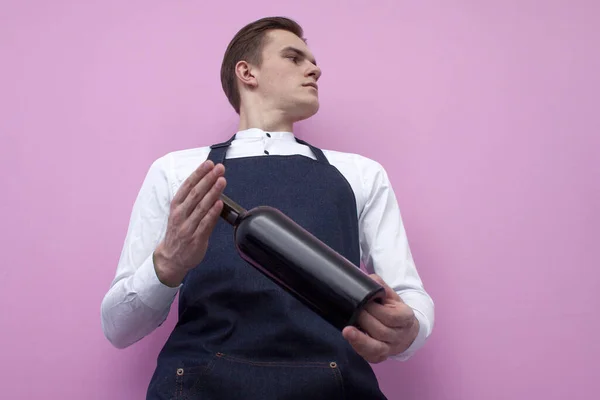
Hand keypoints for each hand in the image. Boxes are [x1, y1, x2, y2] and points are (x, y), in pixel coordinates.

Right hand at [153, 160, 225, 286]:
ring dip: (213, 192)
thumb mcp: (180, 214)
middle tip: (219, 168)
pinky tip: (220, 203)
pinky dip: (213, 213)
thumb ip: (193, 201)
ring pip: (201, 207)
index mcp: (176, 206)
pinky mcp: (196, 239)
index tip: (208, 164)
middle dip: (208, 179)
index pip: (187, 186)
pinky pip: (205, 224)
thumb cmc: (178, 233)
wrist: (171, 258)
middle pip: (195, 194)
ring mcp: (187, 227)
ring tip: (222, 181)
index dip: (198, 174)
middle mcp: (180, 215)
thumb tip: (210, 185)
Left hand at [342, 274, 418, 362]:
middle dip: (365, 320)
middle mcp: (400, 336)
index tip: (365, 302)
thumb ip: (380, 286)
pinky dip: (359, 349)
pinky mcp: (381, 357)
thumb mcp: (391, 295)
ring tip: (347, 330)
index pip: (391, 316)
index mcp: (406, 318)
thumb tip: (367, 279)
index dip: (376, 310)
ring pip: (376, 348)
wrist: (404, 329)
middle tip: (352, 310)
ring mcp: (391, 349)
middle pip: (382, 331)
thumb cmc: (394, 309)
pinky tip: (351, 340)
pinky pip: (371, 357)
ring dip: (360, 339)